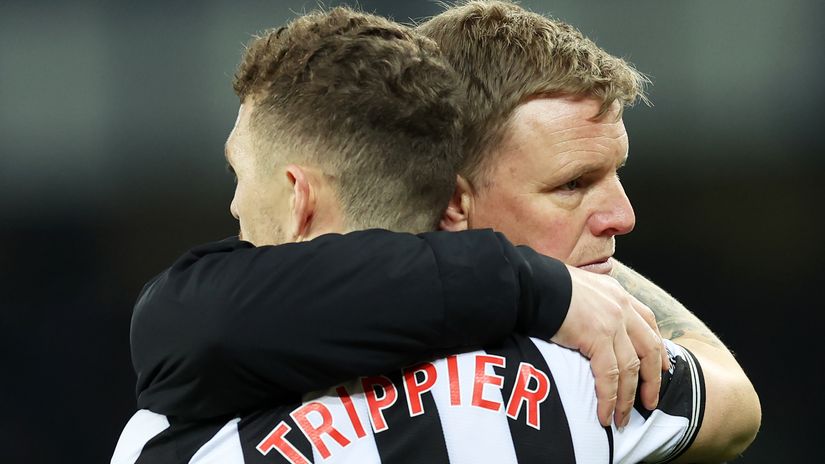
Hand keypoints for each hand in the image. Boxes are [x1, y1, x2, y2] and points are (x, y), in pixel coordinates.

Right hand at [550, 265, 669, 427]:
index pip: (648, 322)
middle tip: (650, 402)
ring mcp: (612, 323)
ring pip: (630, 368)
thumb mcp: (580, 287)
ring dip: (628, 398)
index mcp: (618, 294)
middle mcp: (621, 307)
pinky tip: (606, 414)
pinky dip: (609, 399)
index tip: (662, 367)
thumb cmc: (546, 286)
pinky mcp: (598, 338)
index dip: (658, 347)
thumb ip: (592, 303)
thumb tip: (588, 320)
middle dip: (652, 380)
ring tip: (622, 419)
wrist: (532, 284)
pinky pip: (609, 376)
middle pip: (648, 349)